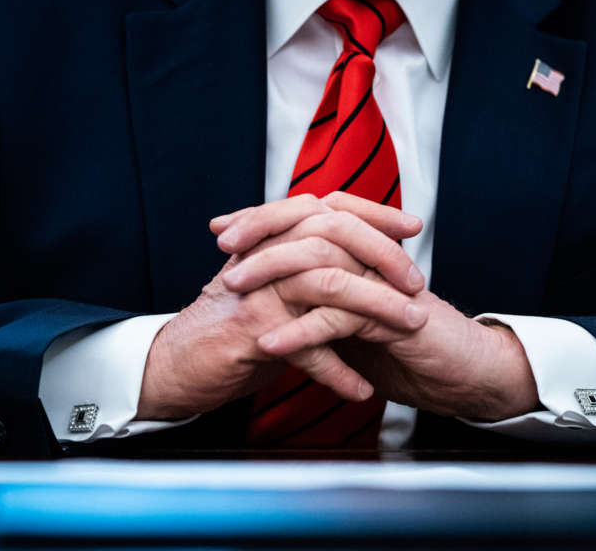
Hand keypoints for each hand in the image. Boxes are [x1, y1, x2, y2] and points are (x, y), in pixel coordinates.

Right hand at [137, 194, 425, 419]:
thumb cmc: (232, 326)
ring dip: (375, 309)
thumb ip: (307, 262)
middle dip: (383, 256)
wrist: (177, 362)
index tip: (413, 225)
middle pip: (334, 233)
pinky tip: (361, 389)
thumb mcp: (271, 282)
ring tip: (410, 330)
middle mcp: (265, 253)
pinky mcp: (251, 328)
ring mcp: (258, 288)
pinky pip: (306, 345)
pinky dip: (338, 371)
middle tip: (417, 283)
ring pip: (328, 284)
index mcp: (273, 237)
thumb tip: (359, 253)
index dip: (374, 212)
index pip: (330, 207)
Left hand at [220, 194, 539, 421]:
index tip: (222, 228)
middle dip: (262, 232)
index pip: (309, 217)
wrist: (464, 374)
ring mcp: (384, 284)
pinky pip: (339, 317)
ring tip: (233, 289)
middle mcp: (373, 256)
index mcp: (362, 250)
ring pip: (322, 261)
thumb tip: (272, 292)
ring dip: (273, 274)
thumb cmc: (408, 345)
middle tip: (222, 247)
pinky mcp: (393, 317)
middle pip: (312, 224)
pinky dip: (302, 332)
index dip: (264, 218)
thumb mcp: (352, 317)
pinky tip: (271, 344)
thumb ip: (320, 299)